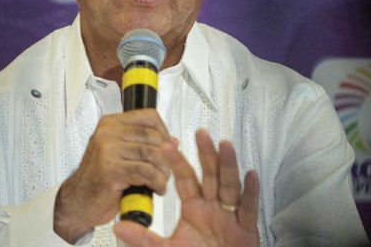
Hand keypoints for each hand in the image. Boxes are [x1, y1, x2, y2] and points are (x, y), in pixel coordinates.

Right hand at [54, 109, 171, 242]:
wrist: (79, 201)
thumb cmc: (100, 179)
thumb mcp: (122, 155)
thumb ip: (144, 145)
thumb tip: (173, 141)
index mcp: (110, 124)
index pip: (149, 117)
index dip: (164, 132)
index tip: (167, 148)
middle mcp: (108, 132)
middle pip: (154, 136)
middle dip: (167, 156)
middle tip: (166, 171)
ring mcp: (108, 149)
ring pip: (153, 154)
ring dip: (163, 172)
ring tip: (161, 181)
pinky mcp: (112, 169)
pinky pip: (146, 171)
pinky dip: (157, 182)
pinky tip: (156, 189)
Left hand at [114, 130, 259, 246]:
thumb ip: (144, 239)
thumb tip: (120, 226)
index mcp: (195, 208)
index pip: (185, 179)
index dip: (177, 162)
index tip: (166, 145)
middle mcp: (213, 207)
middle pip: (210, 175)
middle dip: (206, 154)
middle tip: (200, 133)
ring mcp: (230, 215)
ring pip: (230, 185)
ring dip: (228, 165)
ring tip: (225, 145)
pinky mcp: (246, 228)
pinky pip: (249, 207)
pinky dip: (251, 192)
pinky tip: (250, 174)